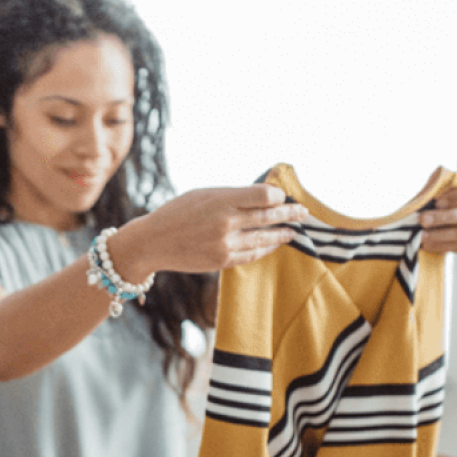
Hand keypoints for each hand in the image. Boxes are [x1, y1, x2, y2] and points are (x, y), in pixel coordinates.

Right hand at [109, 184, 305, 281]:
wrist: (152, 242)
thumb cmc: (178, 212)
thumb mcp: (203, 194)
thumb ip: (232, 196)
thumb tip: (264, 196)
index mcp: (220, 200)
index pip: (263, 196)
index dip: (278, 196)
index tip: (284, 197)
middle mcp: (225, 222)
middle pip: (268, 217)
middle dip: (290, 215)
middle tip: (304, 213)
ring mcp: (224, 244)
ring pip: (263, 238)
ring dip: (281, 234)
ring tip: (293, 232)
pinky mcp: (221, 261)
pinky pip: (251, 255)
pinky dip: (265, 248)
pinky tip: (273, 244)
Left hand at [418, 175, 456, 252]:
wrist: (452, 208)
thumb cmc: (447, 193)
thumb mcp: (443, 183)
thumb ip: (437, 186)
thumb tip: (424, 199)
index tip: (437, 203)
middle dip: (443, 218)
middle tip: (423, 220)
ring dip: (441, 235)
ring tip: (422, 235)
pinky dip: (443, 246)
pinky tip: (428, 244)